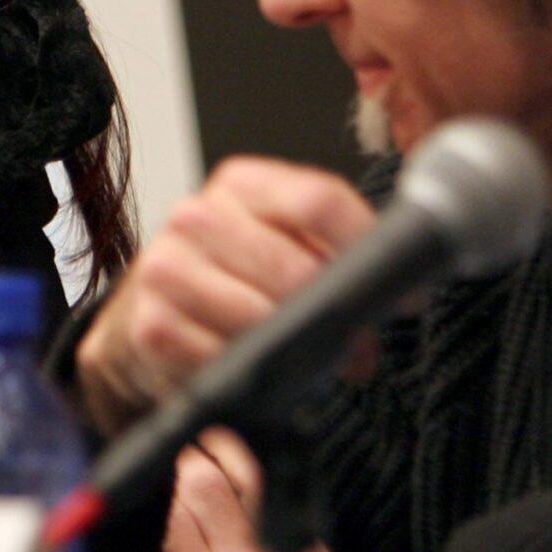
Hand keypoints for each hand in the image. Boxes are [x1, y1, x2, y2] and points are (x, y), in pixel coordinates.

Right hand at [74, 157, 374, 433]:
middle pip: (294, 266)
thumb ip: (339, 250)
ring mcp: (167, 268)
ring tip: (302, 353)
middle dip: (331, 312)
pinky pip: (225, 355)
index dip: (366, 249)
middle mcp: (195, 216)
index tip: (399, 290)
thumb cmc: (237, 275)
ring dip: (292, 345)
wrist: (159, 306)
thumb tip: (400, 290)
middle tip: (352, 339)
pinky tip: (255, 362)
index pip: (318, 201)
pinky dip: (252, 368)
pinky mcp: (152, 325)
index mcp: (241, 183)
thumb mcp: (286, 243)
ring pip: (260, 315)